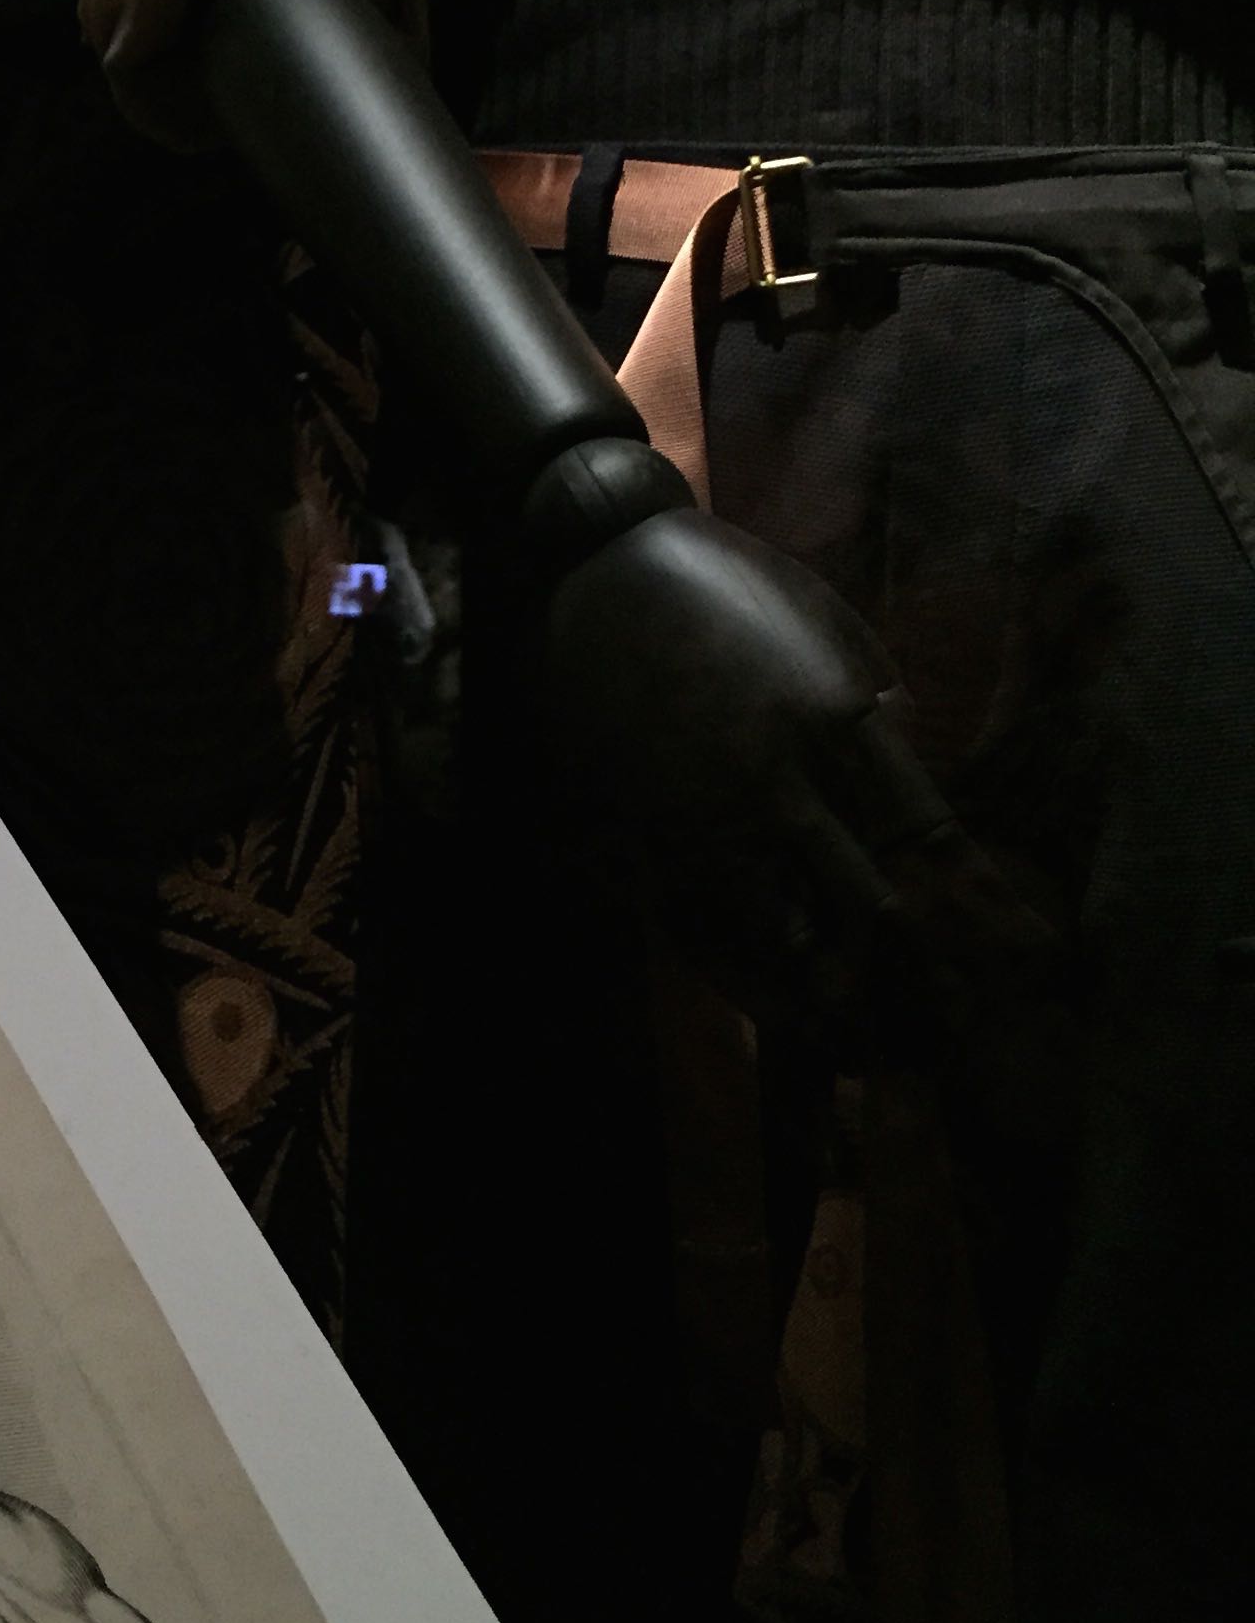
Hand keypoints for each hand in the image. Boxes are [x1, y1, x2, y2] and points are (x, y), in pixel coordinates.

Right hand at [540, 506, 1015, 1044]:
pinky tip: (784, 1006)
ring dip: (836, 994)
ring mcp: (716, 811)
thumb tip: (907, 759)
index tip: (1016, 954)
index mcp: (840, 719)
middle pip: (870, 902)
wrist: (606, 576)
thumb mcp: (829, 630)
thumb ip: (870, 705)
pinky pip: (715, 921)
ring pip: (789, 932)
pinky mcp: (658, 827)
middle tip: (957, 1029)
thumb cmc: (728, 587)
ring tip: (875, 1047)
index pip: (927, 835)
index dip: (976, 904)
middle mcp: (785, 779)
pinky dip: (756, 972)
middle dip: (921, 975)